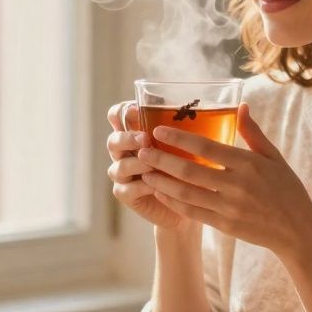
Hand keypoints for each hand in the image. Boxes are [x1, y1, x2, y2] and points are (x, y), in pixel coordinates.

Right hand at [106, 101, 186, 229]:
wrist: (190, 202)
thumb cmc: (188, 167)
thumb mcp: (187, 145)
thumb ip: (183, 129)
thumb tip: (198, 110)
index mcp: (134, 134)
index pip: (117, 116)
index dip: (122, 112)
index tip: (137, 110)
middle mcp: (124, 153)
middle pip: (113, 141)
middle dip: (128, 138)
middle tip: (145, 139)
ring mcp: (122, 174)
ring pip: (119, 166)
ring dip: (136, 164)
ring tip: (154, 166)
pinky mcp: (126, 194)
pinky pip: (126, 189)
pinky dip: (141, 187)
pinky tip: (156, 187)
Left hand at [137, 103, 311, 256]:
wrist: (297, 230)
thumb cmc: (286, 189)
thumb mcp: (274, 157)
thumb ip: (253, 133)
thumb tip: (240, 105)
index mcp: (248, 164)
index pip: (206, 148)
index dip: (179, 139)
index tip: (158, 131)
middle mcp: (237, 186)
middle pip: (189, 171)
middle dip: (161, 160)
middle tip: (141, 150)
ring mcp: (229, 208)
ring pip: (186, 193)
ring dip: (161, 181)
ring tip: (144, 170)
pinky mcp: (224, 225)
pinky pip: (192, 212)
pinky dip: (173, 201)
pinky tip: (160, 192)